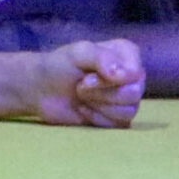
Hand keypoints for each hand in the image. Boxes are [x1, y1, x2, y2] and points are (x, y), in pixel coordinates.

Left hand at [30, 38, 145, 126]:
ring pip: (129, 111)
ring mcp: (127, 98)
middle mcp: (132, 75)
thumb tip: (125, 75)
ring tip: (82, 95)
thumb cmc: (60, 65)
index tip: (88, 77)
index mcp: (127, 53)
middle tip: (81, 86)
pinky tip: (83, 109)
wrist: (43, 90)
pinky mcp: (118, 118)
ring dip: (99, 105)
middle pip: (134, 93)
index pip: (135, 72)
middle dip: (102, 92)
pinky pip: (119, 125)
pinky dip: (97, 118)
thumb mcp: (79, 53)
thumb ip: (102, 57)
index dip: (114, 79)